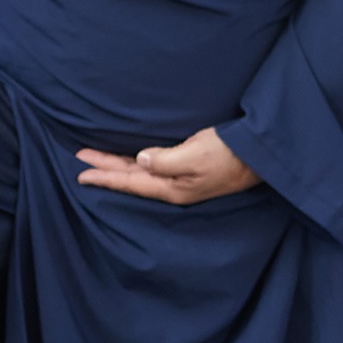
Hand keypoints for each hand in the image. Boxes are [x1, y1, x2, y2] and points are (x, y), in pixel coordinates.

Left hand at [75, 127, 262, 206]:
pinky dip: (137, 162)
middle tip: (80, 158)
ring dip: (119, 164)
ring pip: (142, 172)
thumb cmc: (230, 154)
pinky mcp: (191, 168)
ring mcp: (183, 179)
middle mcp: (174, 186)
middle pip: (132, 177)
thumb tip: (140, 160)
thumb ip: (165, 161)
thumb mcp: (195, 155)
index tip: (80, 173)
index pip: (130, 182)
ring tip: (99, 159)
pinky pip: (155, 166)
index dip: (105, 176)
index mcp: (173, 188)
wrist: (262, 155)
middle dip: (106, 168)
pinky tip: (134, 159)